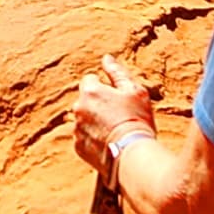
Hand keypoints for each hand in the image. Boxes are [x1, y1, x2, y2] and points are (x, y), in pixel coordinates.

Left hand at [73, 54, 156, 174]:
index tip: (118, 98)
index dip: (105, 87)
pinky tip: (110, 143)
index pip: (90, 80)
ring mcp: (76, 129)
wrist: (132, 154)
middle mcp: (78, 108)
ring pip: (84, 119)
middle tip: (119, 115)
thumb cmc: (136, 119)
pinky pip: (84, 138)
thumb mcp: (134, 90)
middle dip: (98, 104)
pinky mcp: (78, 147)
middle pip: (86, 100)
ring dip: (95, 122)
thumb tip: (106, 58)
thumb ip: (118, 72)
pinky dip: (94, 139)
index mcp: (90, 91)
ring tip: (116, 131)